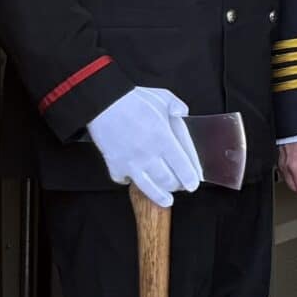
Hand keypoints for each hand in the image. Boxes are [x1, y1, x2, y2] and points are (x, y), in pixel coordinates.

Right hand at [89, 86, 198, 202]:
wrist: (103, 103)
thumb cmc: (132, 100)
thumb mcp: (162, 97)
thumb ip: (177, 107)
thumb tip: (184, 114)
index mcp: (163, 138)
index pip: (182, 166)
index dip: (190, 178)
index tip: (194, 184)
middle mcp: (148, 154)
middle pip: (167, 180)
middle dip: (176, 185)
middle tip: (180, 185)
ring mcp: (130, 162)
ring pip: (148, 187)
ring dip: (159, 195)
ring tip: (167, 200)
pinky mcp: (114, 164)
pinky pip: (123, 180)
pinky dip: (129, 182)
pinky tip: (134, 180)